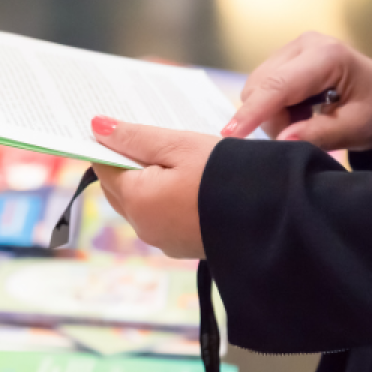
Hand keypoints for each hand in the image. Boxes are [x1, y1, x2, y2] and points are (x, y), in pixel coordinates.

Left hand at [89, 116, 218, 258]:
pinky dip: (164, 197)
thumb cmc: (226, 174)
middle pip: (118, 187)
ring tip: (170, 154)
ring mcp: (163, 240)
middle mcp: (143, 226)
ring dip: (147, 180)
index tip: (120, 126)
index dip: (109, 144)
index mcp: (136, 200)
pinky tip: (185, 179)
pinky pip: (161, 216)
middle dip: (126, 162)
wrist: (275, 217)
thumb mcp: (179, 145)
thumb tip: (96, 127)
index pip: (103, 167)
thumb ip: (135, 137)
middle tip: (145, 135)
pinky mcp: (184, 245)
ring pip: (140, 203)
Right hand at [221, 31, 371, 150]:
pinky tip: (300, 110)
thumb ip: (319, 134)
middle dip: (271, 118)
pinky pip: (261, 88)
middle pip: (260, 87)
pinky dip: (274, 107)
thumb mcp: (357, 128)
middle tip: (302, 133)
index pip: (278, 85)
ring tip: (306, 120)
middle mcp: (304, 44)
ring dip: (272, 114)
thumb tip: (282, 141)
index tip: (230, 134)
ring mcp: (291, 49)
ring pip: (256, 89)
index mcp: (326, 55)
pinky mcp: (283, 58)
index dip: (252, 112)